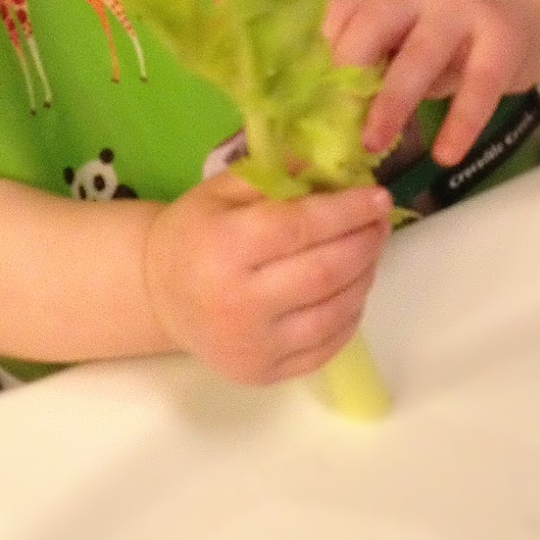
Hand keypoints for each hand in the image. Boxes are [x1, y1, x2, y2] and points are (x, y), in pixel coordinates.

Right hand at [142, 172, 392, 385]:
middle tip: (380, 222)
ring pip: (334, 311)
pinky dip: (350, 312)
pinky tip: (352, 287)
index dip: (348, 211)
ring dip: (365, 276)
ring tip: (370, 250)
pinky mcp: (265, 373)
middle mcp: (239, 302)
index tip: (378, 196)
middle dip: (364, 242)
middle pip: (325, 271)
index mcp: (224, 248)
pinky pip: (328, 346)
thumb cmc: (195, 232)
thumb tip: (334, 165)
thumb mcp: (222, 190)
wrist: (159, 294)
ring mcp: (254, 344)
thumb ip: (276, 175)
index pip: (301, 228)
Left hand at [323, 0, 539, 165]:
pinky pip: (478, 85)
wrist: (524, 14)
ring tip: (374, 144)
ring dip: (392, 102)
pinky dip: (460, 123)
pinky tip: (445, 155)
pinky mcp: (503, 39)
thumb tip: (318, 126)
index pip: (336, 16)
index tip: (305, 108)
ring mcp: (461, 10)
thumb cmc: (444, 41)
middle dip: (347, 76)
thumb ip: (367, 68)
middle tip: (332, 127)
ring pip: (419, 55)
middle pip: (371, 25)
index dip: (317, 61)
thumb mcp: (402, 42)